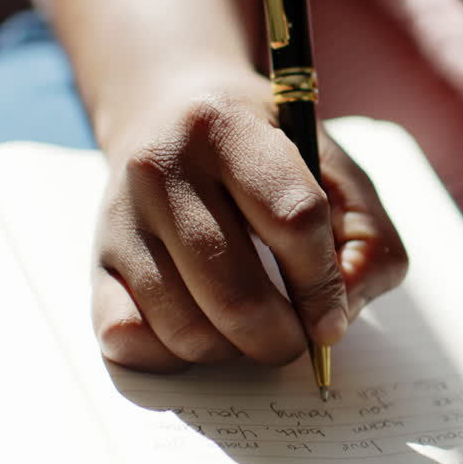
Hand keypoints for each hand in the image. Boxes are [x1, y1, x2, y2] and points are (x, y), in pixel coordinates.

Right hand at [91, 70, 406, 371]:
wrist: (168, 108)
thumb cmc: (266, 149)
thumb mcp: (333, 166)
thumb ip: (367, 235)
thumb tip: (342, 314)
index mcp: (229, 127)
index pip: (294, 218)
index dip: (323, 285)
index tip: (335, 321)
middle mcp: (161, 167)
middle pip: (237, 293)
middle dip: (282, 338)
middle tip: (298, 340)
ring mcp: (119, 218)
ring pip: (187, 328)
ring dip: (235, 351)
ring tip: (253, 327)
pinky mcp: (95, 261)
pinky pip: (129, 341)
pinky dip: (175, 355)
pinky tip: (203, 327)